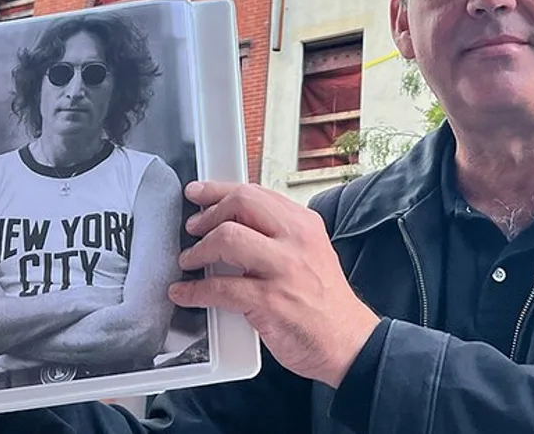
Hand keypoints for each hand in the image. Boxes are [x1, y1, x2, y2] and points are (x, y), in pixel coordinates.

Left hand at [169, 181, 380, 387]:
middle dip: (207, 215)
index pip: (255, 192)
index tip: (199, 193)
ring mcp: (283, 269)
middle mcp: (296, 240)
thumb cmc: (325, 302)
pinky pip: (220, 288)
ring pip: (227, 239)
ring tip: (189, 260)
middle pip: (240, 204)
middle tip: (192, 229)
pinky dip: (194, 290)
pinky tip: (185, 293)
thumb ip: (277, 235)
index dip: (218, 191)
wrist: (348, 342)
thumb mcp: (310, 252)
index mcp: (304, 224)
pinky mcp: (270, 301)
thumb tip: (232, 224)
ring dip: (198, 251)